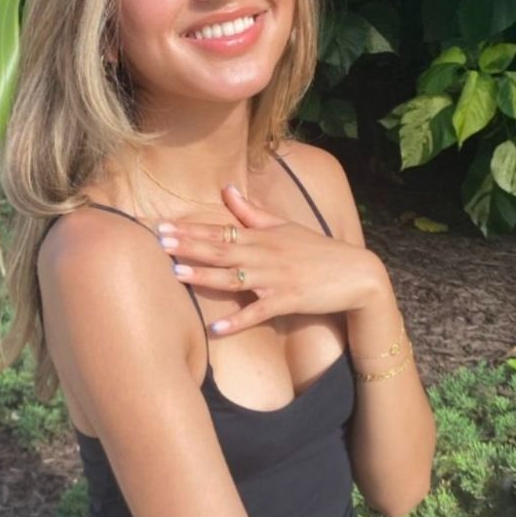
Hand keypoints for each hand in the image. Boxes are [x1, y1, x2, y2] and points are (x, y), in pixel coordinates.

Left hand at [155, 184, 388, 335]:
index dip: (190, 229)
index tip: (163, 225)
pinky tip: (216, 328)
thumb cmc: (317, 250)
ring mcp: (275, 278)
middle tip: (159, 241)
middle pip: (220, 249)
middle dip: (188, 245)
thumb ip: (252, 211)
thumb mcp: (284, 226)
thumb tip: (226, 188)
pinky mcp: (287, 301)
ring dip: (205, 275)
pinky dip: (238, 320)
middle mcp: (264, 254)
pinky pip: (258, 312)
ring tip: (177, 274)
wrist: (356, 274)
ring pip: (233, 277)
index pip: (219, 230)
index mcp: (261, 236)